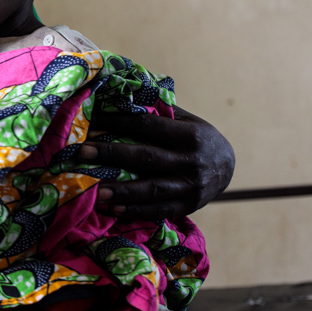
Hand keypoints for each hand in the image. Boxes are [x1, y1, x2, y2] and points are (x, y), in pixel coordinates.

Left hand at [76, 106, 234, 219]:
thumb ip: (161, 114)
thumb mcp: (187, 121)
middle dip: (112, 154)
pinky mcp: (187, 206)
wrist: (228, 168)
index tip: (93, 121)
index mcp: (189, 135)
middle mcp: (191, 161)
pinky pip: (158, 210)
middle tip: (83, 152)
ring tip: (94, 191)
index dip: (119, 122)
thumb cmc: (198, 139)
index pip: (148, 126)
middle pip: (146, 157)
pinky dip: (135, 211)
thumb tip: (122, 99)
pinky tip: (113, 209)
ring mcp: (190, 186)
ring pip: (151, 189)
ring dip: (121, 191)